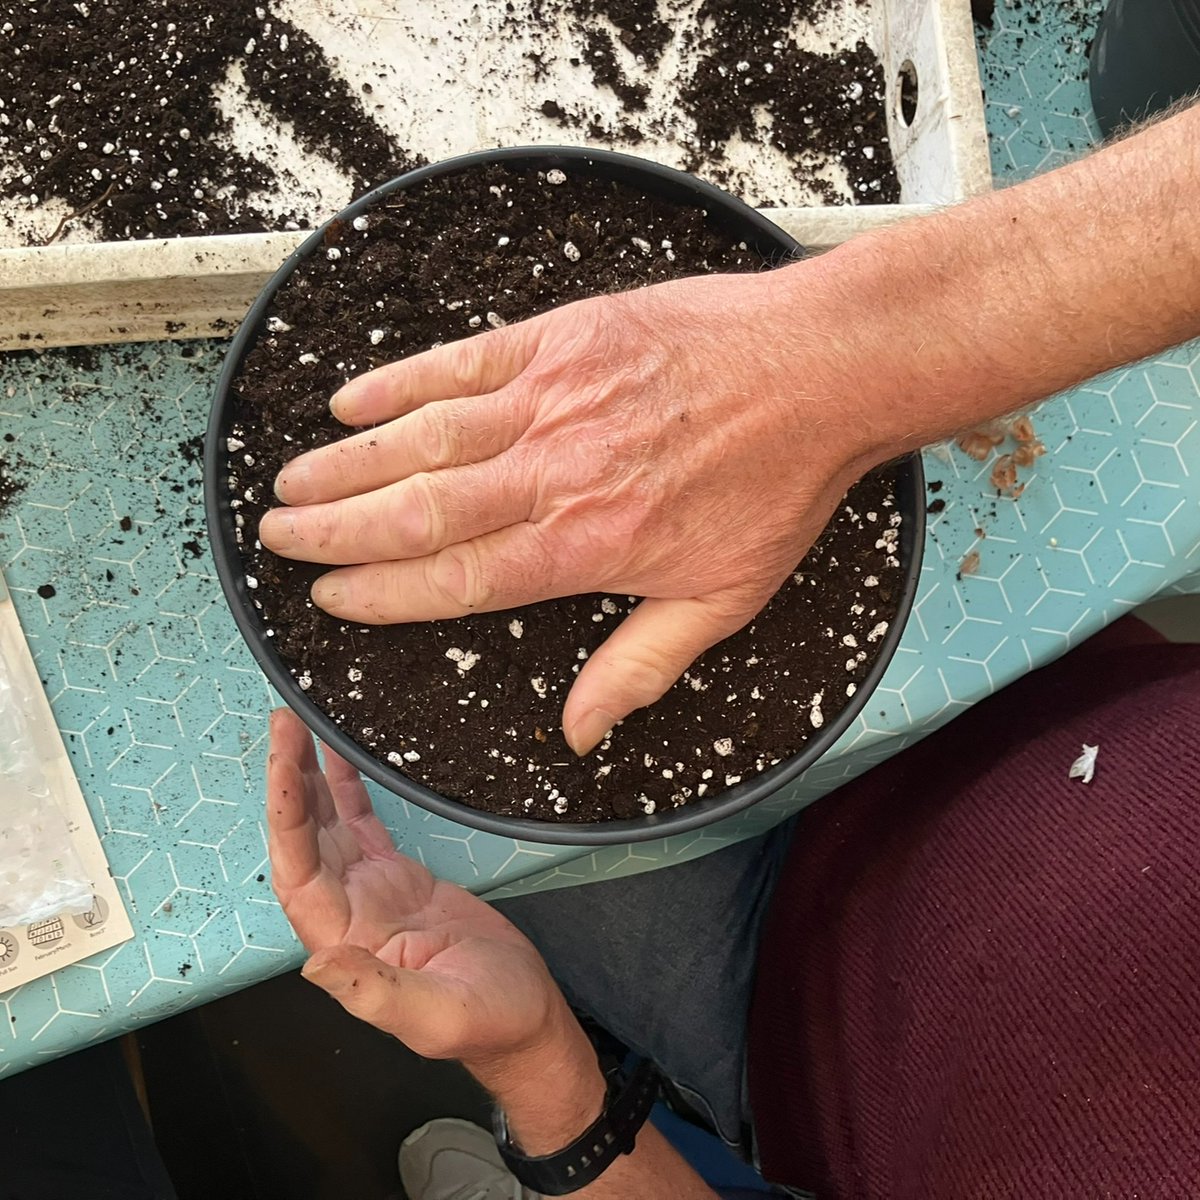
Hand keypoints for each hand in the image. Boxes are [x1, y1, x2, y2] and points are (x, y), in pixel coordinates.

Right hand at [259, 267, 877, 752]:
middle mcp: (555, 473)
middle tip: (278, 540)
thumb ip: (641, 666)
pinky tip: (352, 400)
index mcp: (587, 545)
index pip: (457, 578)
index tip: (332, 600)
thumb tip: (583, 732)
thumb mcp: (723, 600)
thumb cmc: (776, 487)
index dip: (383, 592)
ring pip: (425, 438)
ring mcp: (553, 399)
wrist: (820, 372)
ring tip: (292, 483)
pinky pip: (462, 362)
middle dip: (337, 530)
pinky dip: (400, 381)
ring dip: (348, 464)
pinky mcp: (562, 338)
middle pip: (419, 509)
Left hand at [265, 707, 575, 1074]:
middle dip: (289, 782)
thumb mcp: (436, 1014)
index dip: (287, 817)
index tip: (283, 764)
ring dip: (309, 779)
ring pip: (328, 826)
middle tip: (284, 722)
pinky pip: (363, 824)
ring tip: (297, 725)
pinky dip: (348, 789)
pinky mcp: (399, 876)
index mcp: (344, 941)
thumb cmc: (488, 1021)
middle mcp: (346, 910)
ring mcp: (371, 890)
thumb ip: (377, 993)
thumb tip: (315, 961)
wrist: (525, 1015)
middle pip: (304, 839)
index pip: (299, 871)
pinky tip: (339, 755)